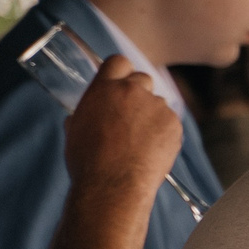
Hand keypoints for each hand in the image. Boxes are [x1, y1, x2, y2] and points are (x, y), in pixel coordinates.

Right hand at [63, 54, 182, 200]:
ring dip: (151, 116)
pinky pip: (170, 122)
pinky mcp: (173, 123)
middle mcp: (132, 91)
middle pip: (142, 78)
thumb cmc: (88, 162)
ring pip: (157, 103)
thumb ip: (85, 113)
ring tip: (139, 142)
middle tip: (131, 117)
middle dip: (138, 93)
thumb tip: (81, 115)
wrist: (112, 186)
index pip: (118, 61)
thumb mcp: (75, 131)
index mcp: (104, 88)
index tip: (121, 83)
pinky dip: (164, 133)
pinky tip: (151, 150)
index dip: (120, 72)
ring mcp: (155, 106)